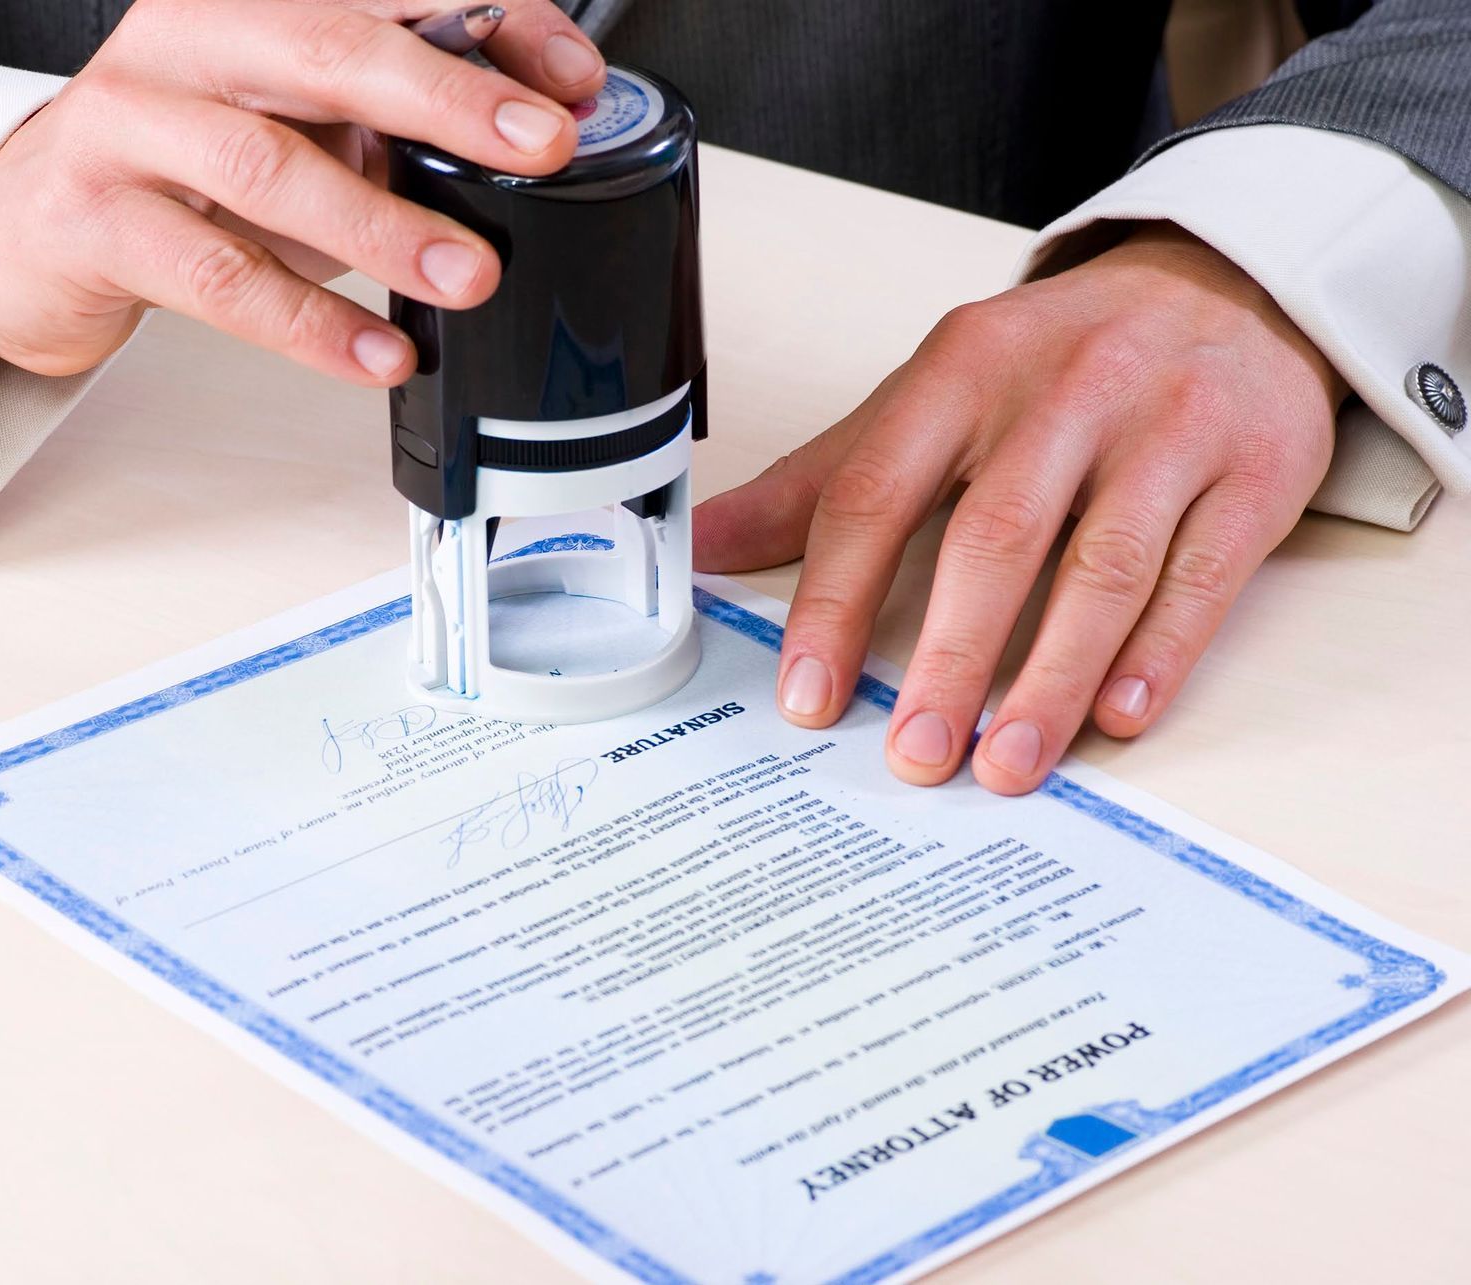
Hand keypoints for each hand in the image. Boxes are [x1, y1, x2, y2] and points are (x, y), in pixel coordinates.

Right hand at [0, 0, 603, 379]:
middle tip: (541, 148)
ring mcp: (127, 121)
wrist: (20, 229)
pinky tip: (376, 351)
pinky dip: (308, 321)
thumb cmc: (175, 174)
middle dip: (450, 97)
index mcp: (247, 0)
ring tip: (467, 275)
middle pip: (329, 47)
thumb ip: (386, 123)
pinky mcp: (92, 217)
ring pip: (269, 164)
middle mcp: (184, 38)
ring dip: (383, 226)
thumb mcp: (291, 127)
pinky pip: (217, 273)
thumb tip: (525, 136)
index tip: (571, 81)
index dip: (489, 22)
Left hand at [696, 224, 1344, 793]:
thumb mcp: (930, 395)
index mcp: (961, 370)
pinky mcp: (1255, 472)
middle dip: (948, 658)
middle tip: (914, 753)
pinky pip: (1203, 576)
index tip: (808, 696)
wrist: (1223, 285)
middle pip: (995, 538)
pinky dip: (1158, 655)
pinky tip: (1116, 718)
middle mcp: (1064, 393)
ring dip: (1050, 679)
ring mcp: (1168, 430)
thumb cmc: (1052, 362)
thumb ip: (821, 479)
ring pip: (1104, 569)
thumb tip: (703, 547)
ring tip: (1006, 764)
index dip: (834, 601)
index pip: (876, 492)